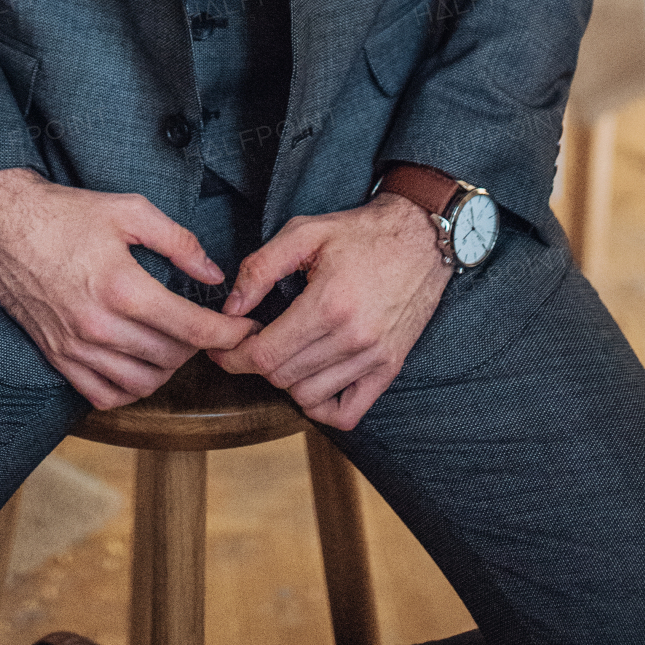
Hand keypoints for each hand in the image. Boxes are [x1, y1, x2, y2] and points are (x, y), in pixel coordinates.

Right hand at [0, 168, 256, 409]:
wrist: (1, 224)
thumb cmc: (65, 213)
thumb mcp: (129, 210)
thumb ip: (178, 241)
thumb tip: (213, 272)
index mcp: (122, 287)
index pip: (191, 328)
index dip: (227, 333)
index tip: (245, 330)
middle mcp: (99, 326)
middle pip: (170, 359)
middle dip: (199, 347)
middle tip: (208, 327)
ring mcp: (75, 347)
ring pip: (140, 385)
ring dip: (167, 370)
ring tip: (175, 345)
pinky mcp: (57, 357)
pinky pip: (103, 396)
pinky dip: (129, 389)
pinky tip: (139, 364)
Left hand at [208, 192, 451, 429]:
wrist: (421, 238)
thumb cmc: (360, 233)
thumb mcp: (305, 232)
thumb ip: (261, 267)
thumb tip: (231, 307)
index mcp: (328, 303)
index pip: (266, 354)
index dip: (235, 356)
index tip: (223, 348)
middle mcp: (353, 337)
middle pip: (283, 377)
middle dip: (256, 364)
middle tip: (253, 342)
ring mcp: (374, 357)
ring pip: (309, 396)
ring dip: (286, 382)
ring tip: (283, 354)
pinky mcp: (390, 368)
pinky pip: (348, 413)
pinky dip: (322, 406)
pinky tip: (311, 381)